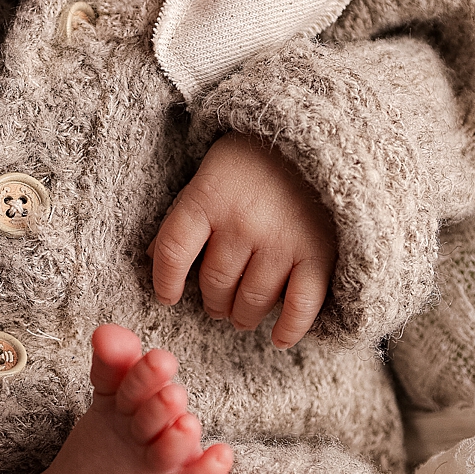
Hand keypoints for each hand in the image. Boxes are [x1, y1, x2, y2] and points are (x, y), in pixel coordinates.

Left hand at [150, 134, 335, 348]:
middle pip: (214, 283)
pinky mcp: (319, 254)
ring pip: (251, 300)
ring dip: (242, 316)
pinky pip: (300, 305)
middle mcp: (242, 223)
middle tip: (217, 304)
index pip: (174, 252)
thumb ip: (186, 215)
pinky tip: (280, 338)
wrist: (320, 135)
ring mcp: (282, 240)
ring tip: (242, 316)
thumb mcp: (211, 174)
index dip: (165, 281)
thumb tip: (154, 258)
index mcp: (209, 198)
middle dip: (212, 301)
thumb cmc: (257, 158)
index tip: (167, 297)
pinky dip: (289, 328)